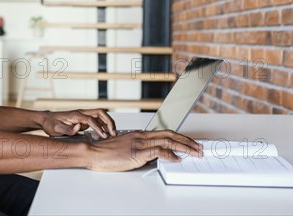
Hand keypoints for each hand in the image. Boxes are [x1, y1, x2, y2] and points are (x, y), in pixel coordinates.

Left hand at [39, 109, 116, 138]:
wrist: (47, 120)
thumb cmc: (50, 124)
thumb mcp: (56, 128)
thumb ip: (67, 129)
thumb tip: (78, 127)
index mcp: (76, 115)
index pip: (91, 119)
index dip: (99, 127)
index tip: (103, 136)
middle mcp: (81, 113)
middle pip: (100, 113)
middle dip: (109, 121)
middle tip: (113, 132)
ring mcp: (83, 116)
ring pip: (100, 116)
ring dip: (108, 123)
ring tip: (112, 134)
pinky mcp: (83, 120)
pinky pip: (97, 120)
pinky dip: (103, 125)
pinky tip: (105, 133)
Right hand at [87, 130, 202, 171]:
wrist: (93, 152)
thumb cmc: (106, 152)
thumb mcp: (126, 149)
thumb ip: (140, 150)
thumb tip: (153, 157)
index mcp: (139, 134)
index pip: (165, 133)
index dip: (180, 137)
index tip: (190, 143)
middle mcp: (142, 136)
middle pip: (170, 135)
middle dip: (187, 141)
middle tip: (199, 147)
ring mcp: (140, 143)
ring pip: (168, 141)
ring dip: (185, 147)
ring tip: (195, 153)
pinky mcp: (137, 153)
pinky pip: (158, 151)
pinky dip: (170, 154)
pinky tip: (177, 159)